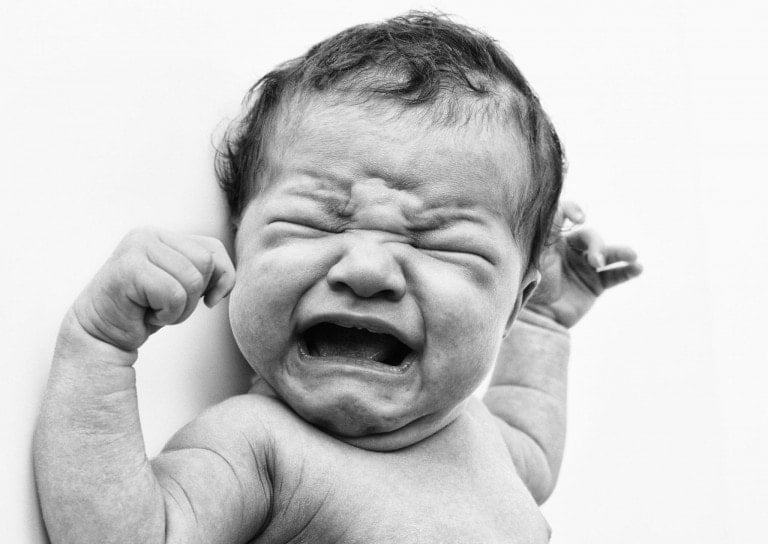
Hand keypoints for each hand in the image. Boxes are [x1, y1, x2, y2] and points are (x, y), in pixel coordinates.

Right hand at [71, 228, 234, 353]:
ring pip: (192, 280)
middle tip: (164, 306)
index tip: (202, 300)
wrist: (101, 334)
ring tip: (154, 309)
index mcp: (164, 235)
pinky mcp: (128, 268)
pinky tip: (144, 314)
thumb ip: (211, 273)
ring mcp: (136, 248)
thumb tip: (226, 284)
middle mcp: (149, 234)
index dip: (218, 280)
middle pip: (205, 263)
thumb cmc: (144, 310)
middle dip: (193, 296)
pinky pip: (174, 294)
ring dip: (179, 308)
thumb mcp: (186, 287)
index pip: (214, 249)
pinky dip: (166, 314)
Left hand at [525, 202, 641, 327]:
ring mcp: (583, 267)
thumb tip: (559, 209)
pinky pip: (614, 276)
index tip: (580, 218)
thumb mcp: (533, 256)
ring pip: (606, 254)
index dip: (573, 210)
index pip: (564, 215)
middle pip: (589, 236)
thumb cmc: (529, 285)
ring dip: (620, 252)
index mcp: (551, 239)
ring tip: (632, 255)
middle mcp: (569, 250)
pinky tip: (637, 268)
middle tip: (595, 262)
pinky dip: (626, 271)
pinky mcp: (594, 285)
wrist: (536, 318)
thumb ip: (545, 232)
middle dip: (596, 246)